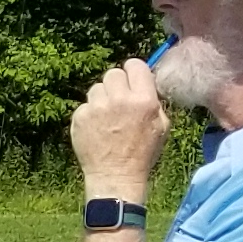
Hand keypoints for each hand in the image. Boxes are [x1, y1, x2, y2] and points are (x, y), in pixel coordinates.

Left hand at [68, 60, 167, 202]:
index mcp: (144, 100)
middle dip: (117, 85)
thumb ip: (154, 101)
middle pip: (113, 73)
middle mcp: (119, 99)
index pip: (134, 64)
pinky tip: (96, 129)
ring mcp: (97, 108)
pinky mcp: (80, 117)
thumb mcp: (161, 126)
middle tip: (119, 101)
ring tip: (107, 118)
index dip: (133, 71)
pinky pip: (85, 105)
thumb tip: (145, 82)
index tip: (132, 80)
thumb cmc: (142, 154)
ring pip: (97, 88)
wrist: (115, 177)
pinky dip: (90, 114)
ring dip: (102, 99)